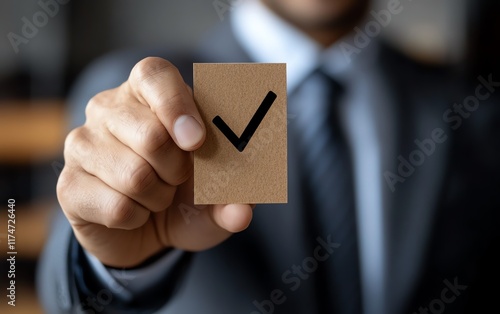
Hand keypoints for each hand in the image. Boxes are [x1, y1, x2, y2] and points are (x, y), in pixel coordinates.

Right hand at [57, 57, 252, 267]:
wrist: (146, 230)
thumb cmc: (184, 196)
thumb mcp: (217, 195)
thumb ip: (236, 197)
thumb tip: (242, 211)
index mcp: (147, 93)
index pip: (154, 75)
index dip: (177, 105)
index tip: (196, 141)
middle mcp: (109, 109)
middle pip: (150, 135)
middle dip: (177, 169)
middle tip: (177, 177)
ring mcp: (82, 144)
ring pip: (134, 176)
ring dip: (159, 197)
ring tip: (156, 194)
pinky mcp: (68, 184)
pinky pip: (117, 207)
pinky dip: (139, 218)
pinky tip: (134, 211)